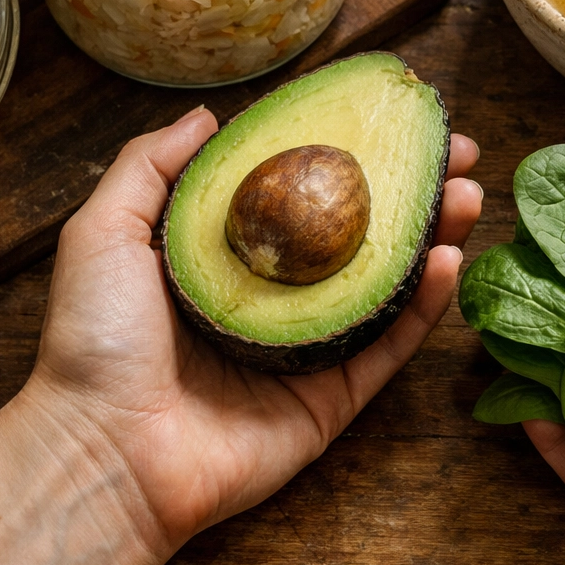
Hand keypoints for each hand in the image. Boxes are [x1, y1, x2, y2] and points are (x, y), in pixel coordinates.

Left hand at [0, 107, 481, 564]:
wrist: (104, 450)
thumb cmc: (97, 340)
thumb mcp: (106, 230)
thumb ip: (149, 165)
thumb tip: (207, 114)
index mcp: (236, 255)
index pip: (309, 189)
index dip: (355, 152)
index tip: (395, 118)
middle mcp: (282, 295)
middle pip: (364, 232)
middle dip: (415, 189)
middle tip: (457, 153)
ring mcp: (314, 346)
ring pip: (390, 284)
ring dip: (435, 237)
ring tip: (468, 196)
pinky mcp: (335, 396)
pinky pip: (391, 345)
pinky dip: (427, 305)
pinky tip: (449, 260)